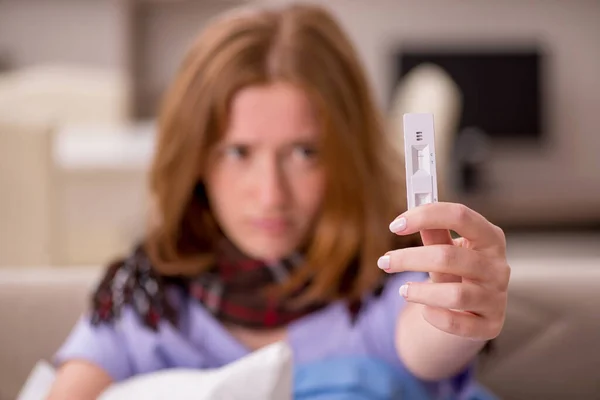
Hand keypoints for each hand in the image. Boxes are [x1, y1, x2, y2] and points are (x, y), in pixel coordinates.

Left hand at [378, 202, 509, 340]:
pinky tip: (424, 310)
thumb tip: (412, 212)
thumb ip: (434, 232)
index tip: (395, 225)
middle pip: (449, 257)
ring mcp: (496, 298)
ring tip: (402, 290)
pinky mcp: (491, 326)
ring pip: (455, 295)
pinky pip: (457, 323)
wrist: (473, 311)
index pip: (460, 216)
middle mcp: (498, 267)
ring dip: (421, 292)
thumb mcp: (447, 249)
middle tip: (384, 262)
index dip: (426, 216)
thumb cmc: (457, 271)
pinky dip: (435, 316)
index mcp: (490, 238)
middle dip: (409, 259)